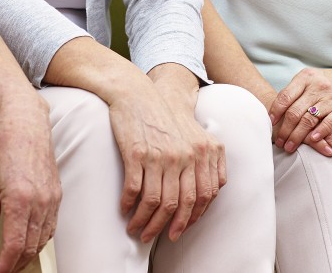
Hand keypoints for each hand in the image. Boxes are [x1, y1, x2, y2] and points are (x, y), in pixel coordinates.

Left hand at [0, 96, 60, 272]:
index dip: (4, 266)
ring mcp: (52, 198)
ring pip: (43, 239)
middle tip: (1, 271)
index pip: (14, 246)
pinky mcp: (57, 193)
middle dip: (15, 264)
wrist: (26, 122)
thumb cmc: (2, 146)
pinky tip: (29, 242)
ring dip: (28, 254)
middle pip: (30, 246)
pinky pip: (51, 226)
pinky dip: (40, 240)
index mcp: (20, 199)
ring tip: (13, 262)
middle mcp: (40, 201)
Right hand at [109, 89, 226, 243]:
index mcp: (202, 152)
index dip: (192, 217)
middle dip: (168, 226)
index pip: (204, 195)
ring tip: (135, 228)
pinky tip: (124, 209)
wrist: (137, 95)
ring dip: (145, 221)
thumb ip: (204, 161)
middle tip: (155, 237)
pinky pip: (134, 189)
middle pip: (181, 202)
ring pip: (156, 201)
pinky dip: (129, 204)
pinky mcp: (137, 153)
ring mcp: (161, 155)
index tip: (180, 229)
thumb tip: (206, 195)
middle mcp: (184, 155)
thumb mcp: (192, 136)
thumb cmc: (164, 118)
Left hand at [269, 68, 331, 160]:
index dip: (276, 111)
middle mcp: (318, 86)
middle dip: (285, 129)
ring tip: (290, 146)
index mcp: (306, 77)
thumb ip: (294, 92)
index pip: (286, 95)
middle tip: (279, 141)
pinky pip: (329, 123)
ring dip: (298, 135)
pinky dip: (320, 132)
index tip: (270, 123)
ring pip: (309, 119)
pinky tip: (312, 140)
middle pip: (296, 111)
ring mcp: (331, 97)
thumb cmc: (326, 84)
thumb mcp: (309, 80)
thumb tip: (272, 110)